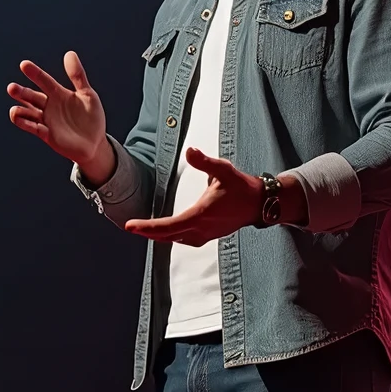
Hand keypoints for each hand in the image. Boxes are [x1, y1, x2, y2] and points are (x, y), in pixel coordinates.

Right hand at [7, 51, 114, 180]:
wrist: (95, 143)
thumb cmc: (92, 118)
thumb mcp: (88, 95)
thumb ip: (78, 76)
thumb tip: (69, 53)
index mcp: (58, 94)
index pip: (44, 80)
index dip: (35, 73)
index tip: (24, 64)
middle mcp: (49, 106)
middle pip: (31, 96)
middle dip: (21, 93)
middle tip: (11, 88)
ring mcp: (47, 120)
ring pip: (28, 113)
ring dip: (19, 111)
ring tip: (14, 110)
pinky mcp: (47, 134)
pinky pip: (34, 128)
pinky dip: (26, 123)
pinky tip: (19, 118)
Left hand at [124, 149, 262, 245]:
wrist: (259, 204)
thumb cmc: (241, 187)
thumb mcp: (223, 170)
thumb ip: (205, 162)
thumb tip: (190, 151)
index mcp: (201, 215)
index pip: (169, 226)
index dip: (148, 227)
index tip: (130, 226)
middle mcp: (202, 228)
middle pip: (168, 236)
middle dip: (148, 232)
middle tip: (131, 228)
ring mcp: (206, 234)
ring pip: (176, 239)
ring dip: (160, 236)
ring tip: (144, 230)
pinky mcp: (209, 235)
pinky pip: (185, 240)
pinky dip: (173, 236)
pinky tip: (168, 233)